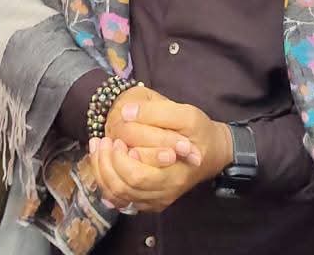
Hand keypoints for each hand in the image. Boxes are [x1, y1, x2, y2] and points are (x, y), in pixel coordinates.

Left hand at [87, 96, 228, 212]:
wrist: (214, 153)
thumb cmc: (200, 133)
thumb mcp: (187, 114)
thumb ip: (157, 113)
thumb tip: (126, 113)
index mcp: (174, 175)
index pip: (137, 176)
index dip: (120, 157)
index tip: (116, 137)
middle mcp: (164, 193)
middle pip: (123, 188)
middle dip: (106, 163)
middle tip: (105, 140)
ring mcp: (156, 200)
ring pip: (118, 196)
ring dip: (102, 171)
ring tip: (100, 147)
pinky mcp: (150, 200)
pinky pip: (121, 199)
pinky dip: (106, 182)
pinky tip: (104, 162)